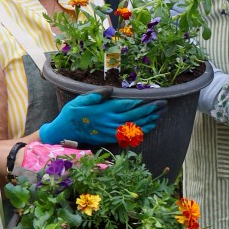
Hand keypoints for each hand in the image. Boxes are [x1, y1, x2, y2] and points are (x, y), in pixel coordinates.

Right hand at [39, 93, 163, 143]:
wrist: (65, 132)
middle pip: (135, 115)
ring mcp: (112, 131)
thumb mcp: (81, 100)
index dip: (142, 102)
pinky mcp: (111, 138)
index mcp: (104, 110)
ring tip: (161, 114)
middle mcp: (110, 121)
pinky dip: (142, 130)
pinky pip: (130, 135)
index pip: (127, 105)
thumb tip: (111, 89)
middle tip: (164, 105)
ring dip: (149, 120)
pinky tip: (150, 126)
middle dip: (150, 110)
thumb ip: (97, 95)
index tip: (154, 98)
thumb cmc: (72, 113)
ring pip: (135, 125)